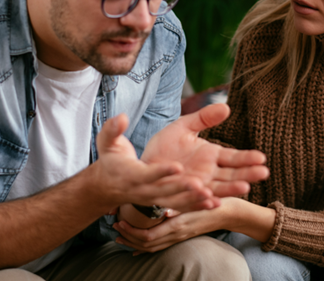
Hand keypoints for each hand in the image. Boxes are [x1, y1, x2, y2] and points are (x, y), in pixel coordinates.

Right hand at [92, 114, 212, 210]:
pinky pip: (182, 206)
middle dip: (182, 188)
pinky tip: (215, 203)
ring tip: (213, 198)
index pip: (147, 174)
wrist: (108, 186)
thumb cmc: (111, 160)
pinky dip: (197, 206)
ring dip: (194, 200)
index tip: (177, 166)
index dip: (161, 171)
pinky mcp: (163, 202)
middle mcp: (145, 190)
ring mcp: (155, 199)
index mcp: (132, 175)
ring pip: (176, 201)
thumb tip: (122, 117)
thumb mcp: (107, 143)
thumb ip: (113, 130)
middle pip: (165, 191)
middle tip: (200, 185)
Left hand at [113, 204, 223, 253]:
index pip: (148, 236)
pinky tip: (137, 247)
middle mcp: (176, 234)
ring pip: (151, 247)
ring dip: (134, 243)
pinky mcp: (181, 235)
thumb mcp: (197, 201)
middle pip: (146, 244)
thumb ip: (181, 205)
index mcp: (177, 225)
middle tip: (114, 228)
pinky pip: (160, 245)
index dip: (131, 232)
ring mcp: (179, 237)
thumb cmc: (213, 202)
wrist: (229, 212)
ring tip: (120, 236)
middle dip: (128, 238)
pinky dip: (146, 247)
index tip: (119, 223)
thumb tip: (163, 211)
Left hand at [141, 103, 268, 208]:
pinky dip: (203, 201)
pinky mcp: (181, 196)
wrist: (143, 164)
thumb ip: (204, 118)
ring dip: (230, 189)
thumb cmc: (165, 146)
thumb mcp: (184, 127)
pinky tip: (213, 200)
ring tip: (244, 187)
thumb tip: (226, 107)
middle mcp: (207, 173)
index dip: (247, 158)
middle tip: (263, 173)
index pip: (233, 158)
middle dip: (247, 174)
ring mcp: (196, 186)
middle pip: (231, 175)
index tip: (261, 157)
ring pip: (217, 188)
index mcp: (211, 156)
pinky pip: (194, 200)